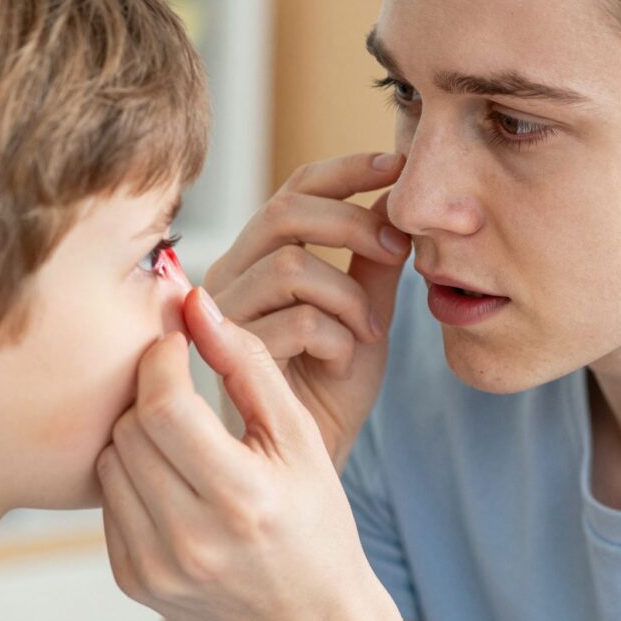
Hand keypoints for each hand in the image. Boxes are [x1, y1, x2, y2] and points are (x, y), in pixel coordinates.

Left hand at [97, 286, 386, 620]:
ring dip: (136, 435)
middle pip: (130, 430)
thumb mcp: (299, 436)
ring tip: (181, 437)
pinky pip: (108, 501)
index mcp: (242, 497)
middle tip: (179, 385)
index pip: (164, 407)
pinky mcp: (133, 582)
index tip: (176, 344)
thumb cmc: (315, 520)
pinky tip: (172, 481)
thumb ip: (249, 364)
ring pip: (110, 462)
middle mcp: (192, 540)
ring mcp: (157, 567)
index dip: (160, 360)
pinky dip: (132, 477)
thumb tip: (197, 304)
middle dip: (149, 393)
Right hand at [203, 152, 411, 468]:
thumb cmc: (332, 386)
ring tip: (370, 331)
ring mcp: (221, 313)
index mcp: (262, 254)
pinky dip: (338, 337)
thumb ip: (375, 261)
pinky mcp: (228, 356)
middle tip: (399, 252)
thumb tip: (396, 196)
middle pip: (286, 211)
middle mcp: (231, 272)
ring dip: (350, 297)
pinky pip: (297, 322)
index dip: (347, 168)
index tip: (397, 164)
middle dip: (354, 224)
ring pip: (294, 267)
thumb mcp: (366, 313)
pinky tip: (343, 361)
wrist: (309, 456)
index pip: (296, 188)